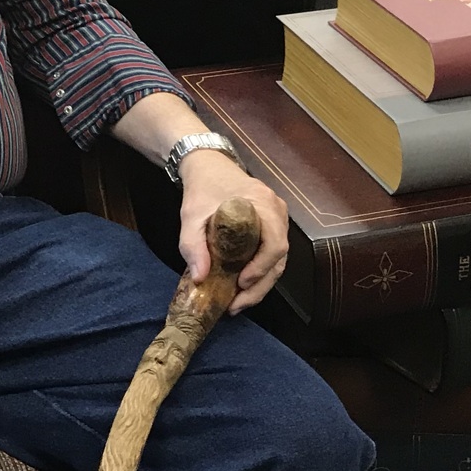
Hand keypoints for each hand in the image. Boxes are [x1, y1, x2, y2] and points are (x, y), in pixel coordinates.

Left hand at [175, 151, 288, 313]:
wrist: (207, 165)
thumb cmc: (202, 188)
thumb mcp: (191, 216)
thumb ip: (192, 245)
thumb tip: (200, 278)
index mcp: (263, 204)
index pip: (275, 244)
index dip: (261, 268)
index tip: (240, 283)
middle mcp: (278, 212)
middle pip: (279, 258)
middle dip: (259, 286)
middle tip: (237, 305)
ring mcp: (278, 218)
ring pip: (278, 260)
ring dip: (260, 284)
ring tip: (237, 302)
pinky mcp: (272, 224)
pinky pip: (272, 253)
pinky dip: (260, 272)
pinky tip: (242, 286)